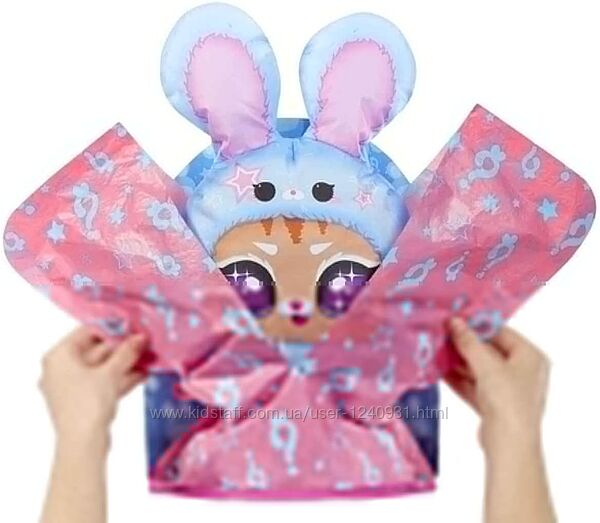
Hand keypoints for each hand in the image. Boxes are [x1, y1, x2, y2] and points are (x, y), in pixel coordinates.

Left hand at [39, 327, 147, 448]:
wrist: (82, 445)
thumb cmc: (88, 403)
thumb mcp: (111, 372)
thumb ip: (126, 352)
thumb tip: (140, 337)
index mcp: (59, 356)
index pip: (87, 332)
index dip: (112, 329)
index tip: (133, 327)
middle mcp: (60, 369)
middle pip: (96, 351)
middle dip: (122, 349)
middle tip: (145, 343)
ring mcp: (71, 387)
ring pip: (101, 369)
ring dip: (125, 364)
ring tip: (148, 358)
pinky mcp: (82, 402)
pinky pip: (102, 383)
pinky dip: (120, 378)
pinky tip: (142, 374)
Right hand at [445, 318, 549, 453]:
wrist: (510, 445)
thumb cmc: (507, 399)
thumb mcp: (486, 365)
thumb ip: (468, 342)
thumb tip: (454, 321)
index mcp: (530, 357)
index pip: (501, 332)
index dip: (477, 326)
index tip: (454, 320)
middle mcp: (523, 372)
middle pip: (489, 351)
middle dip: (464, 346)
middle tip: (441, 336)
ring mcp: (509, 390)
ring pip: (480, 370)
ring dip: (458, 363)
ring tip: (436, 352)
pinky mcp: (496, 406)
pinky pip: (475, 386)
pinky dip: (459, 379)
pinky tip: (439, 372)